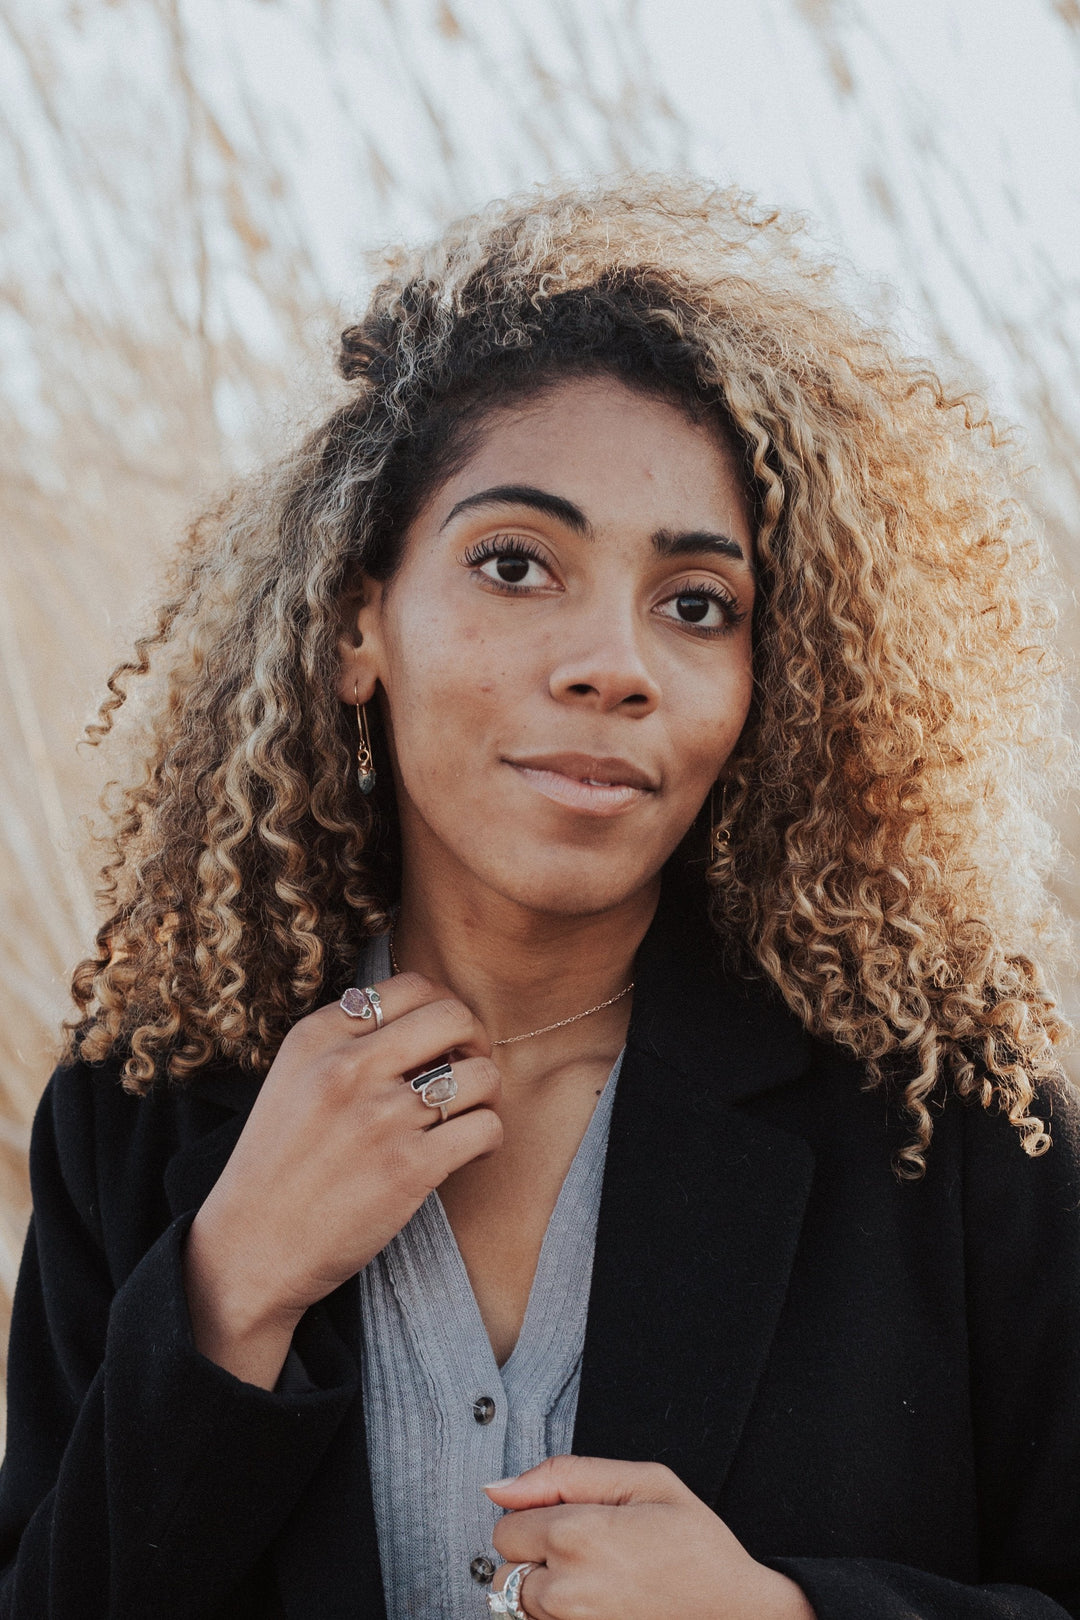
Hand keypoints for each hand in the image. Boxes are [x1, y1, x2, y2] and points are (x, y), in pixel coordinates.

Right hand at [183, 970, 502, 1386]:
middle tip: (467, 1069)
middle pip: (454, 1016)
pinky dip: (489, 1138)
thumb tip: (429, 1023)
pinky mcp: (408, 1169)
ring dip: (488, 1093)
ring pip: (481, 1074)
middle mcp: (348, 1067)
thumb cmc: (279, 1165)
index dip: (442, 1009)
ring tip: (469, 1114)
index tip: (442, 1040)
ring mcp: (380, 1118)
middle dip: (475, 1040)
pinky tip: (469, 1150)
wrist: (252, 1247)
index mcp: (318, 1037)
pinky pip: (485, 1129)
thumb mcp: (293, 1079)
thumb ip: (348, 1042)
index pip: (412, 988)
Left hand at [486, 1457, 815, 1619]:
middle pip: (504, 1568)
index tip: (576, 1520)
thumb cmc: (698, 1548)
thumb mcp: (646, 1482)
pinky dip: (560, 1616)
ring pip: (520, 1605)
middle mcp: (563, 1591)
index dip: (537, 1516)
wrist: (738, 1616)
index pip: (506, 1524)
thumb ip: (564, 1475)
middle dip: (535, 1556)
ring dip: (545, 1592)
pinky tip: (598, 1605)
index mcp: (576, 1535)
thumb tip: (500, 1487)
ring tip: (597, 1581)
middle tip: (589, 1552)